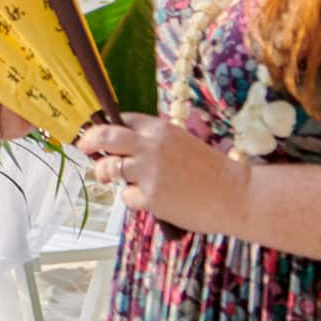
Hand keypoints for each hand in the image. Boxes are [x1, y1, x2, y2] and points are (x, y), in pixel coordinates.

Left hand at [75, 113, 247, 231]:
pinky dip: (133, 199)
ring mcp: (149, 171)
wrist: (237, 195)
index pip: (123, 120)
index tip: (99, 134)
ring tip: (106, 176)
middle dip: (89, 140)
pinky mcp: (151, 196)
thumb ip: (155, 143)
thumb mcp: (183, 143)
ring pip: (108, 168)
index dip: (108, 127)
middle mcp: (150, 146)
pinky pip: (127, 196)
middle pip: (105, 136)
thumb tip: (125, 147)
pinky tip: (150, 200)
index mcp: (160, 129)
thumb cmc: (212, 171)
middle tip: (83, 146)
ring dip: (104, 172)